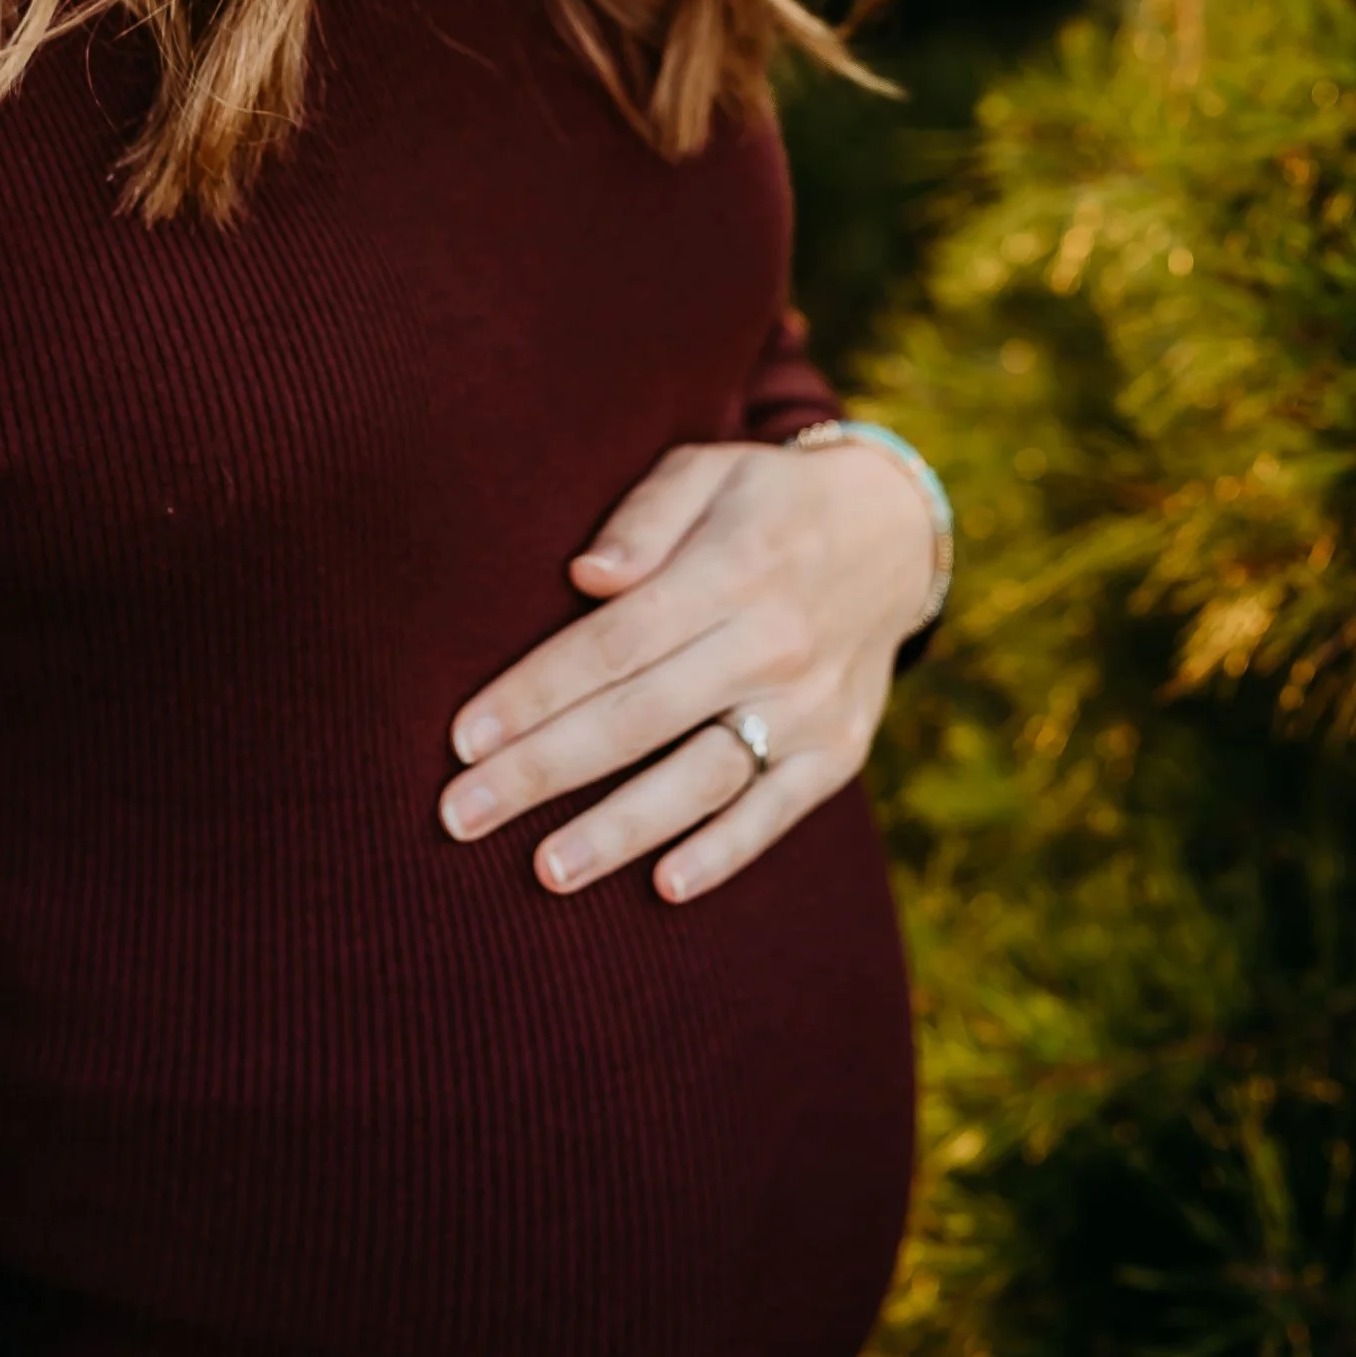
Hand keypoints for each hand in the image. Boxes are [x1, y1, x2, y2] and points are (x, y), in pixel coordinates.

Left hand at [438, 435, 936, 904]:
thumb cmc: (764, 503)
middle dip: (543, 772)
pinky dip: (726, 852)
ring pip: (704, 778)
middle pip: (640, 718)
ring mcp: (811, 705)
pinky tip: (665, 886)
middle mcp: (774, 643)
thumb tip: (587, 577)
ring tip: (546, 869)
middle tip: (461, 816)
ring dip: (622, 829)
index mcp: (733, 568)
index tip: (463, 738)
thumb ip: (645, 517)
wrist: (894, 536)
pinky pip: (777, 811)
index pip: (615, 643)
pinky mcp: (838, 751)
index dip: (535, 694)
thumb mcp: (708, 470)